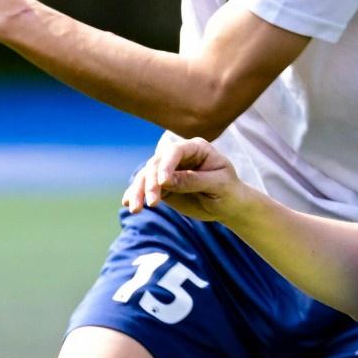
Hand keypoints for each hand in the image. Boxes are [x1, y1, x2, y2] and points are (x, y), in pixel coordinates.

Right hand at [129, 137, 253, 225]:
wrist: (229, 205)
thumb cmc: (229, 191)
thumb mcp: (217, 185)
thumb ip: (193, 181)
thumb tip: (166, 181)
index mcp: (196, 148)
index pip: (176, 151)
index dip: (166, 165)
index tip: (162, 183)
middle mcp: (179, 156)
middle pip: (156, 164)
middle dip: (150, 183)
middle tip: (152, 203)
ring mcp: (169, 170)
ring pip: (147, 176)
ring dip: (138, 191)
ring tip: (135, 208)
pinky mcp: (163, 185)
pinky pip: (146, 188)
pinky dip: (136, 195)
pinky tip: (127, 203)